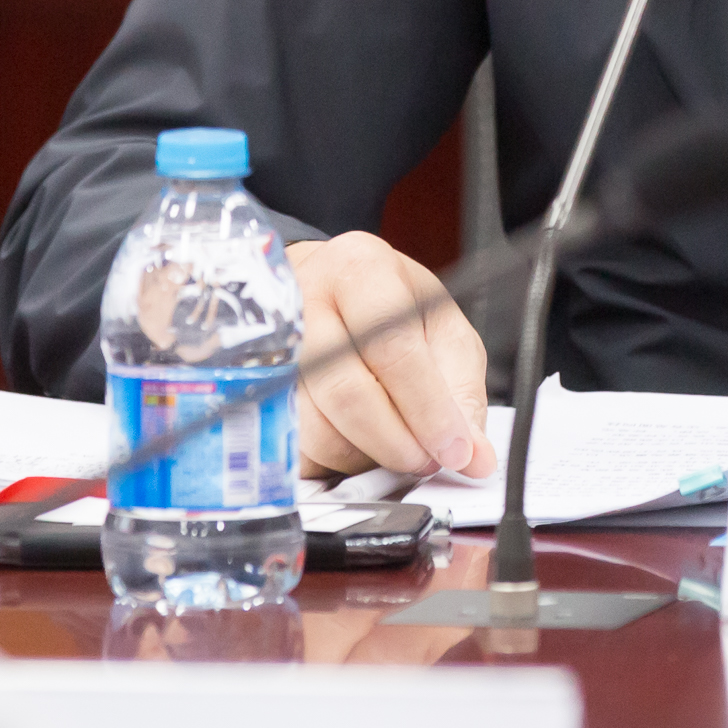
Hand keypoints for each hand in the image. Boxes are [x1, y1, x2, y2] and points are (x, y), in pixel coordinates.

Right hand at [285, 231, 495, 481]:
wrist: (322, 288)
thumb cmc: (386, 306)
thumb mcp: (439, 327)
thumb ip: (461, 389)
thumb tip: (475, 457)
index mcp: (359, 268)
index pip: (393, 349)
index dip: (428, 410)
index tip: (455, 452)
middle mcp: (304, 302)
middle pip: (348, 393)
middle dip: (397, 442)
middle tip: (427, 459)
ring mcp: (267, 348)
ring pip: (316, 429)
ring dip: (364, 455)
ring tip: (392, 441)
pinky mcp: (252, 393)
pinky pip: (292, 448)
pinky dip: (331, 459)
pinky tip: (354, 439)